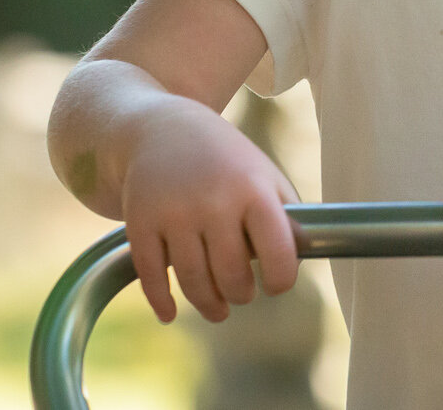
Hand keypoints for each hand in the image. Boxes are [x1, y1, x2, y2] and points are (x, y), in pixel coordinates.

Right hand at [119, 99, 300, 322]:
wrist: (161, 128)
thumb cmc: (225, 160)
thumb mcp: (263, 175)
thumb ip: (285, 215)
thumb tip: (301, 258)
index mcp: (253, 190)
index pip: (277, 252)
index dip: (281, 280)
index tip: (276, 285)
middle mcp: (214, 202)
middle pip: (231, 275)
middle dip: (241, 294)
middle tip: (243, 294)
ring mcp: (174, 214)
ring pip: (194, 282)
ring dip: (208, 305)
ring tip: (218, 309)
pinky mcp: (140, 223)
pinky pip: (152, 276)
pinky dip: (162, 302)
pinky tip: (170, 314)